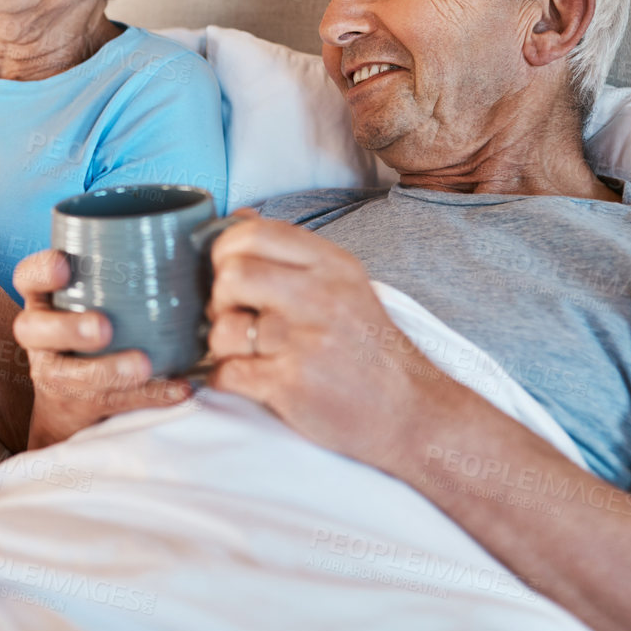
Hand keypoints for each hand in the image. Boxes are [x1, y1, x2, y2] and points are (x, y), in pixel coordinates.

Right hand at [12, 249, 191, 449]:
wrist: (74, 398)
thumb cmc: (99, 322)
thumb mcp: (99, 292)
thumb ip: (129, 266)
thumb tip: (205, 232)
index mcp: (45, 298)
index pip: (27, 277)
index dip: (40, 270)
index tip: (64, 265)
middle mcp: (41, 335)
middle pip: (33, 330)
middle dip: (68, 328)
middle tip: (104, 328)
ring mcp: (56, 373)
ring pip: (69, 375)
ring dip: (108, 370)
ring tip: (143, 365)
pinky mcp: (79, 405)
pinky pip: (112, 403)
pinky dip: (150, 395)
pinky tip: (179, 388)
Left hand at [206, 215, 453, 471]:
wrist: (411, 410)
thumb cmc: (368, 348)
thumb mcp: (344, 284)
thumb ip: (292, 254)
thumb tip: (237, 220)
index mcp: (330, 264)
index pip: (251, 233)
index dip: (223, 252)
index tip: (226, 272)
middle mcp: (320, 296)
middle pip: (231, 276)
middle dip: (219, 299)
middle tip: (236, 317)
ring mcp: (305, 341)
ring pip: (223, 329)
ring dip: (220, 345)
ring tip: (246, 352)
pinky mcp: (291, 385)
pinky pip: (227, 372)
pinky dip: (224, 378)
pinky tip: (247, 378)